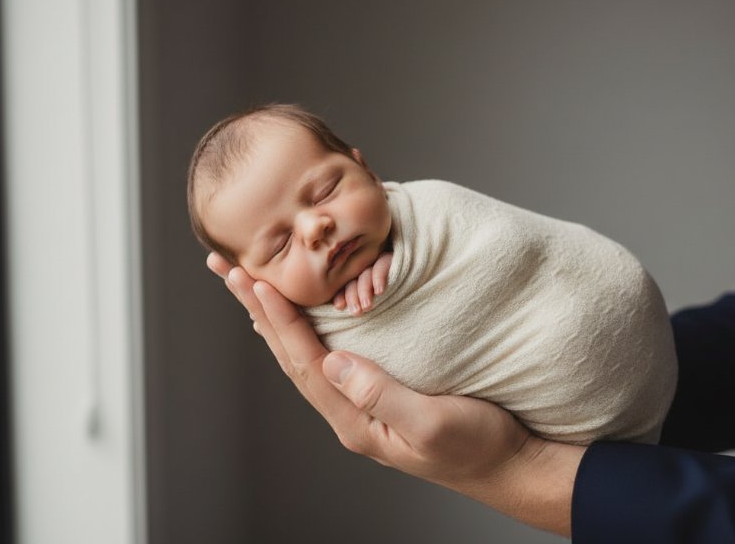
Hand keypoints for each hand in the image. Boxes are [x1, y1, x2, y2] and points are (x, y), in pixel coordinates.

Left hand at [206, 252, 583, 535]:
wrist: (509, 465)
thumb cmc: (479, 446)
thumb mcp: (433, 423)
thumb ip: (382, 394)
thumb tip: (335, 361)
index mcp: (356, 421)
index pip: (306, 361)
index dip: (280, 319)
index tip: (256, 281)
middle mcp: (349, 412)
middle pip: (290, 354)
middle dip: (256, 310)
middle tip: (225, 269)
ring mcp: (361, 403)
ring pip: (304, 352)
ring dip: (272, 315)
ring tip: (245, 283)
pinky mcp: (378, 391)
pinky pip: (327, 353)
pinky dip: (303, 326)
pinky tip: (295, 313)